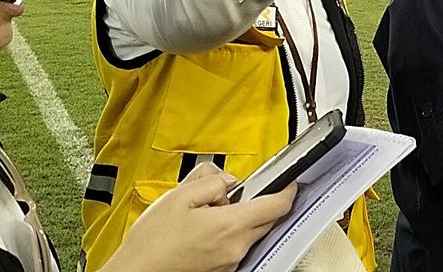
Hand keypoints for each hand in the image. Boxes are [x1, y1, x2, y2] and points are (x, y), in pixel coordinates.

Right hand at [102, 163, 297, 271]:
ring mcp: (230, 261)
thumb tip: (228, 180)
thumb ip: (212, 180)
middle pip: (267, 219)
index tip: (290, 180)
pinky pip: (235, 246)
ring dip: (240, 219)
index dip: (288, 189)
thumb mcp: (179, 196)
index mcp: (231, 226)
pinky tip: (204, 231)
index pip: (278, 205)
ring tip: (208, 215)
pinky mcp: (222, 270)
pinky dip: (228, 235)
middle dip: (260, 202)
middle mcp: (236, 247)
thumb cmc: (152, 243)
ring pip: (250, 233)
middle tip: (236, 193)